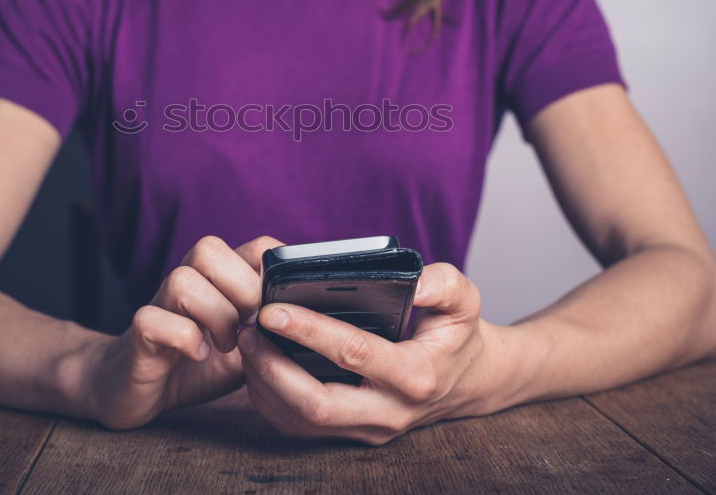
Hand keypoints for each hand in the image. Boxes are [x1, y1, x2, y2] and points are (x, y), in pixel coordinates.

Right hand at [83, 235, 282, 429]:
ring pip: (182, 280)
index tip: (278, 305)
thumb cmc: (197, 363)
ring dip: (214, 316)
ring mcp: (160, 303)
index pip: (255, 246)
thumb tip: (309, 322)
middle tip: (249, 326)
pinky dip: (184, 338)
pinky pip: (154, 319)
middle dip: (241, 289)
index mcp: (218, 279)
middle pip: (209, 248)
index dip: (272, 269)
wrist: (136, 388)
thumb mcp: (246, 347)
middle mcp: (188, 281)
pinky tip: (199, 355)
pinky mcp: (140, 333)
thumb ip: (270, 330)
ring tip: (226, 345)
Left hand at [237, 263, 499, 444]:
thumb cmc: (456, 335)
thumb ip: (443, 284)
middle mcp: (390, 411)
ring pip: (302, 421)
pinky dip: (271, 399)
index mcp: (416, 374)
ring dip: (265, 384)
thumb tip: (415, 280)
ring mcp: (368, 429)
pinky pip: (299, 427)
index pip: (354, 354)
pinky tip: (259, 365)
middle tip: (248, 330)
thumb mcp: (464, 301)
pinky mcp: (351, 435)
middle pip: (318, 404)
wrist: (467, 382)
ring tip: (247, 343)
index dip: (310, 331)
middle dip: (273, 368)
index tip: (274, 309)